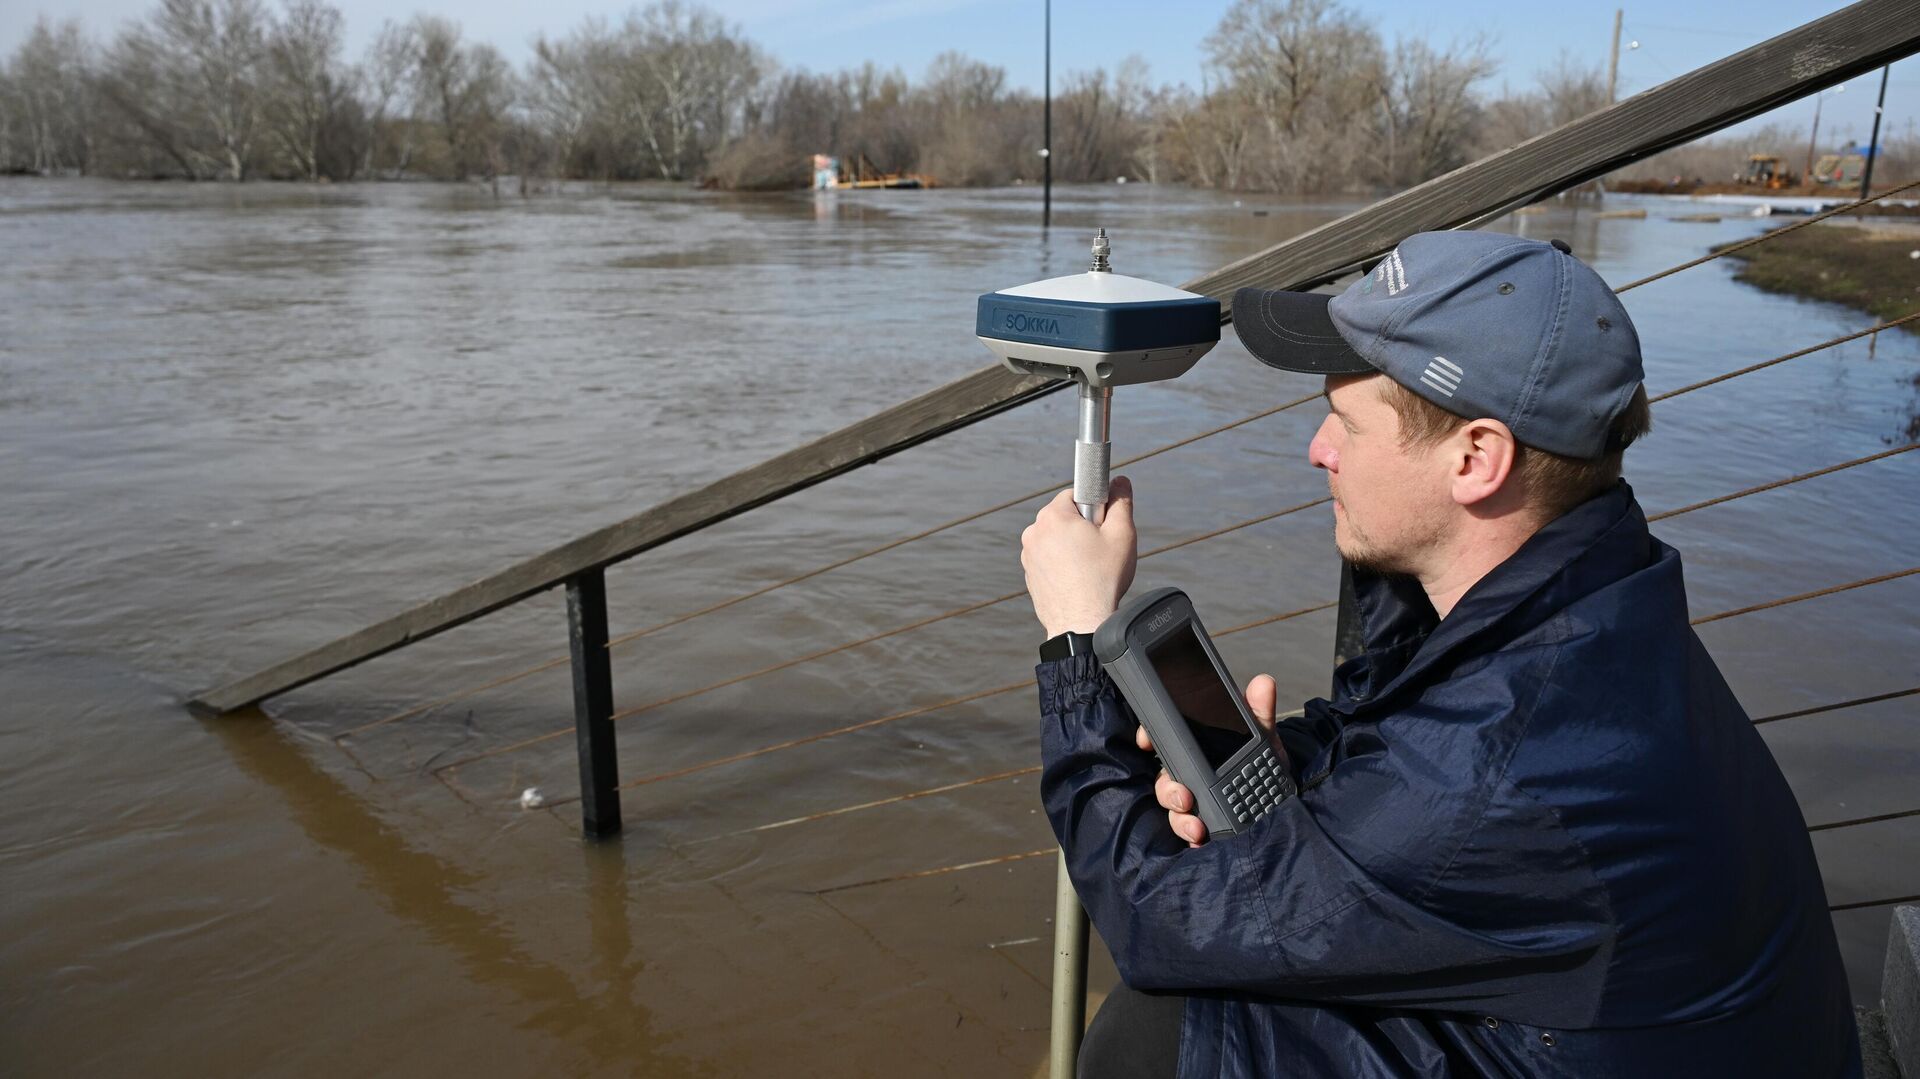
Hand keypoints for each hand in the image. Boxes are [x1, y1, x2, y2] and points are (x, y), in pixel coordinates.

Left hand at [1019, 475, 1136, 637]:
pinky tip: (1077, 579)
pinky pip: (1049, 559)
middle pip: (1065, 517)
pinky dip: (1062, 564)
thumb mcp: (1122, 534)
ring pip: (1056, 539)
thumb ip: (1121, 502)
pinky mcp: (1029, 574)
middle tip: (1100, 549)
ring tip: (1089, 568)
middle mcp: (1034, 532)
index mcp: (1052, 516)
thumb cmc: (1102, 579)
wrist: (1082, 623)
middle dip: (1084, 527)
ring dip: (1072, 547)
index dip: (1095, 507)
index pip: (1075, 494)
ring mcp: (1028, 555)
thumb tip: (1121, 482)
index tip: (1103, 523)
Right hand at [1137, 673, 1277, 846]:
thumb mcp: (1263, 735)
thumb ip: (1260, 712)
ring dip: (1179, 817)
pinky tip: (1200, 839)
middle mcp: (1189, 772)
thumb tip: (1263, 683)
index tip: (1145, 741)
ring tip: (1197, 827)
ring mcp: (1194, 799)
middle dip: (1168, 789)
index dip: (1149, 736)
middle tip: (1185, 796)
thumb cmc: (1264, 760)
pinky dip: (1190, 836)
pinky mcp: (1202, 822)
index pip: (1164, 738)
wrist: (1282, 797)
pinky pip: (1187, 829)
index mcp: (1198, 747)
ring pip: (1173, 806)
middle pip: (1164, 779)